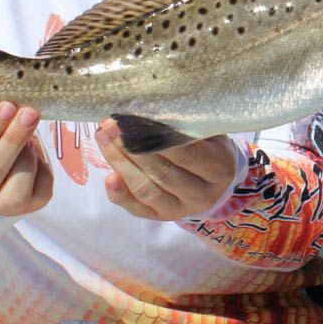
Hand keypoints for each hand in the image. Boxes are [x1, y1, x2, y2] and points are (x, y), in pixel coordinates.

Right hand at [0, 101, 53, 216]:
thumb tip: (13, 104)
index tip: (6, 106)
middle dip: (12, 139)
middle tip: (28, 114)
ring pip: (17, 186)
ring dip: (27, 154)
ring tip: (30, 130)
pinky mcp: (28, 208)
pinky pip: (41, 189)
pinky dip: (43, 167)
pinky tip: (37, 153)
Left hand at [96, 120, 238, 220]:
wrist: (217, 179)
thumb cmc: (209, 145)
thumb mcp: (209, 131)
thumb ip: (187, 123)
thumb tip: (150, 106)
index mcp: (217, 169)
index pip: (185, 154)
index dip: (156, 137)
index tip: (131, 118)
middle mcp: (201, 194)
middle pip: (161, 173)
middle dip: (131, 148)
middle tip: (109, 126)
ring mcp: (181, 209)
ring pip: (146, 190)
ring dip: (121, 164)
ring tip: (104, 140)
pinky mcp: (162, 217)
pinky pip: (138, 209)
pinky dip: (120, 194)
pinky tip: (108, 177)